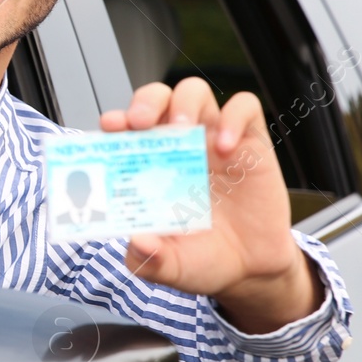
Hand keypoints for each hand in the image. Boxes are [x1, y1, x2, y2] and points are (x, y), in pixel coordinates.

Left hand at [99, 78, 323, 333]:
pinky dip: (233, 118)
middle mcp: (177, 147)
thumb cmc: (203, 259)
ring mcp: (212, 140)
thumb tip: (137, 242)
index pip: (126, 129)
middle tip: (140, 122)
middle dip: (145, 101)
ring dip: (184, 102)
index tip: (110, 127)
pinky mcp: (250, 143)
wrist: (251, 270)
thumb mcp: (171, 267)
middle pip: (157, 98)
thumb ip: (150, 259)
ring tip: (183, 130)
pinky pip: (244, 108)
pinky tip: (226, 147)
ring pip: (194, 92)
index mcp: (149, 168)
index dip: (116, 122)